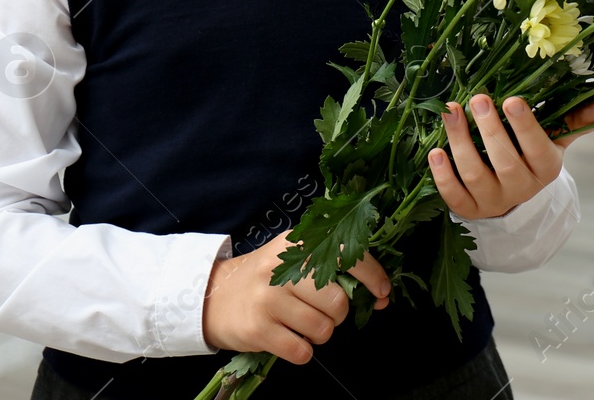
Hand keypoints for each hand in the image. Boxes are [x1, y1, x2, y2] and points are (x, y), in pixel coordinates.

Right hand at [201, 229, 389, 362]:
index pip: (347, 253)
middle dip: (339, 315)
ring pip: (322, 328)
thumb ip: (333, 268)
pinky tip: (292, 339)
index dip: (372, 275)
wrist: (212, 296)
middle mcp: (282, 268)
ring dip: (321, 334)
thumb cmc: (265, 279)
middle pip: (338, 300)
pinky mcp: (258, 329)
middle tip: (326, 313)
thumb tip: (381, 294)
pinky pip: (301, 351)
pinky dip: (303, 351)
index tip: (381, 292)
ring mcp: (268, 299)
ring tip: (304, 325)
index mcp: (297, 243)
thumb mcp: (293, 258)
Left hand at [427, 95, 593, 220]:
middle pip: (504, 162)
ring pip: (475, 174)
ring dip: (460, 143)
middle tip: (478, 98)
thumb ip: (573, 122)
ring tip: (450, 112)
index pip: (537, 148)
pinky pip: (454, 195)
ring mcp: (493, 201)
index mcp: (545, 169)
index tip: (512, 100)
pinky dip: (443, 175)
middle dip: (490, 129)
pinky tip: (435, 151)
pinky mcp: (468, 210)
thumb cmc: (531, 158)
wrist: (514, 203)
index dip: (525, 126)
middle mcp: (520, 189)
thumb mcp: (554, 141)